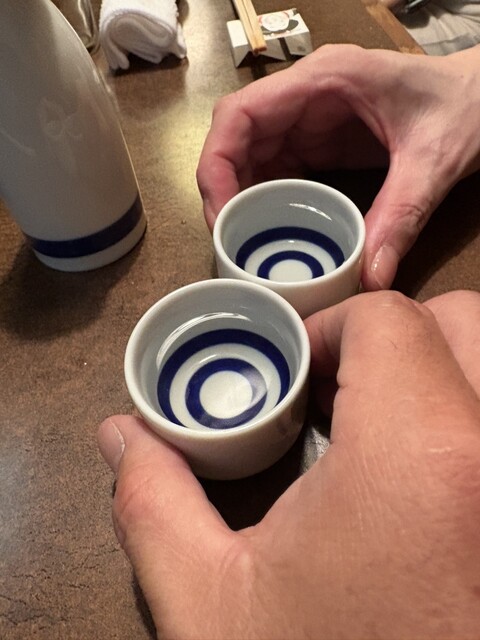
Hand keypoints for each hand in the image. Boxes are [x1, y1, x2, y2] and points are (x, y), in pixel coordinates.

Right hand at [98, 289, 479, 638]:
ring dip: (435, 370)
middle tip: (338, 387)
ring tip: (376, 424)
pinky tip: (413, 472)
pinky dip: (460, 415)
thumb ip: (155, 504)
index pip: (392, 319)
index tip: (299, 370)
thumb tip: (119, 435)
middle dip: (392, 336)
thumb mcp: (216, 608)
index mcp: (423, 457)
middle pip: (462, 322)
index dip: (332, 328)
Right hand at [196, 44, 479, 289]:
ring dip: (240, 198)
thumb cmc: (464, 105)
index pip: (241, 113)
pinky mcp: (318, 141)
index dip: (217, 163)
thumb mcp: (434, 161)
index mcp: (324, 81)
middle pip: (236, 138)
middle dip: (224, 189)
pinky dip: (264, 201)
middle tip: (228, 240)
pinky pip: (275, 170)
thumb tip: (370, 278)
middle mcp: (306, 96)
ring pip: (250, 156)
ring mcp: (310, 118)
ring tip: (242, 242)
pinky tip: (266, 231)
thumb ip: (400, 217)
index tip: (221, 213)